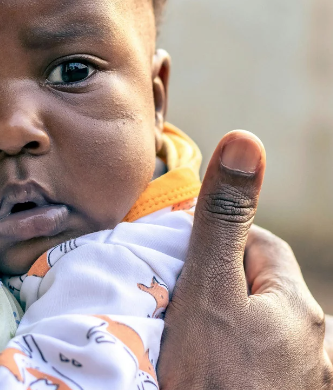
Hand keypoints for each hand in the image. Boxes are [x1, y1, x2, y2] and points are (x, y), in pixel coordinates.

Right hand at [158, 130, 332, 389]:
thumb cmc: (212, 381)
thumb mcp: (209, 290)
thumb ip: (224, 217)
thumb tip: (246, 137)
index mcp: (300, 308)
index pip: (260, 248)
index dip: (220, 248)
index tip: (187, 267)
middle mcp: (318, 348)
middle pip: (262, 294)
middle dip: (226, 292)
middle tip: (185, 314)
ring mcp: (307, 383)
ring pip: (262, 335)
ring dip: (234, 333)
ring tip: (198, 352)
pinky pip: (264, 369)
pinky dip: (242, 368)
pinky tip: (220, 377)